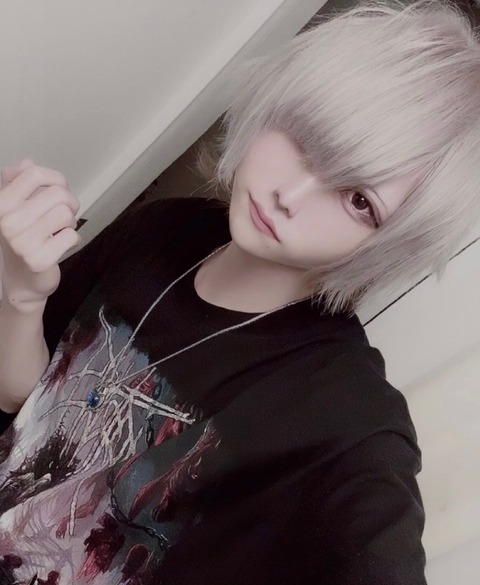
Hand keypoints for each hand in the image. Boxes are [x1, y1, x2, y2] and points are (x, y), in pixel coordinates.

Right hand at [0, 160, 80, 310]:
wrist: (21, 280)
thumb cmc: (22, 240)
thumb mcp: (15, 209)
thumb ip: (17, 183)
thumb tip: (26, 163)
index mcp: (1, 204)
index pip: (34, 173)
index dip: (55, 178)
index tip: (59, 188)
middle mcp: (8, 222)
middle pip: (57, 193)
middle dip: (69, 202)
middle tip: (65, 214)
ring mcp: (22, 242)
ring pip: (67, 214)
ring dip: (70, 222)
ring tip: (60, 229)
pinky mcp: (40, 260)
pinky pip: (72, 236)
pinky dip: (72, 239)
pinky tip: (60, 245)